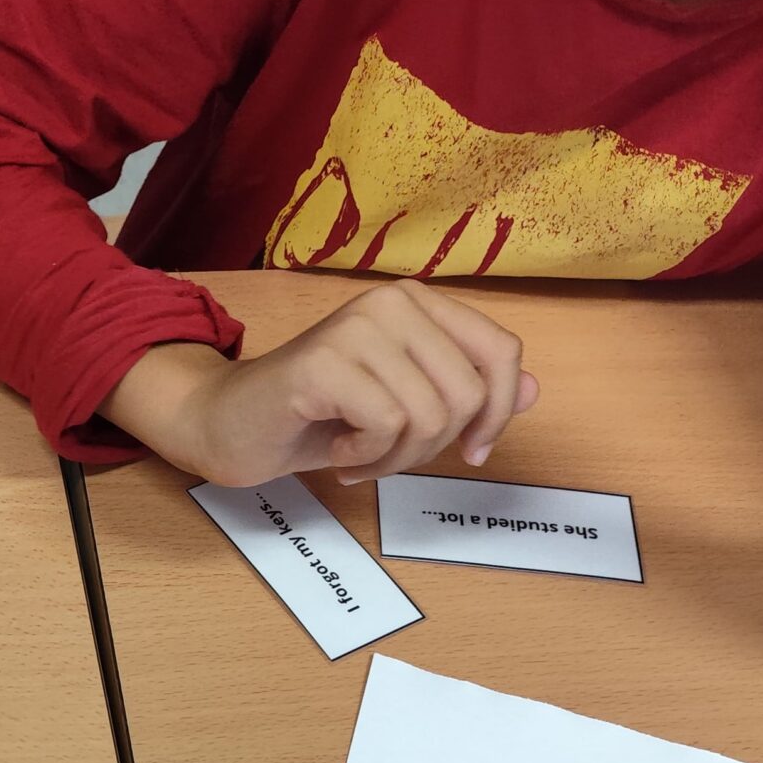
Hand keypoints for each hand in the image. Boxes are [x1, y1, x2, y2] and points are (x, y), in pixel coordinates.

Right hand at [105, 281, 539, 487]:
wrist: (226, 425)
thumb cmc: (312, 417)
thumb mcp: (402, 407)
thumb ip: (465, 393)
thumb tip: (536, 391)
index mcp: (417, 304)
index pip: (501, 351)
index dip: (499, 411)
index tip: (472, 450)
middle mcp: (391, 303)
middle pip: (468, 394)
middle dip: (433, 447)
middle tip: (386, 457)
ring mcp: (357, 327)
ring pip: (429, 415)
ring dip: (395, 459)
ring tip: (357, 458)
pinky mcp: (325, 362)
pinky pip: (386, 425)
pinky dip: (365, 458)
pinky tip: (337, 454)